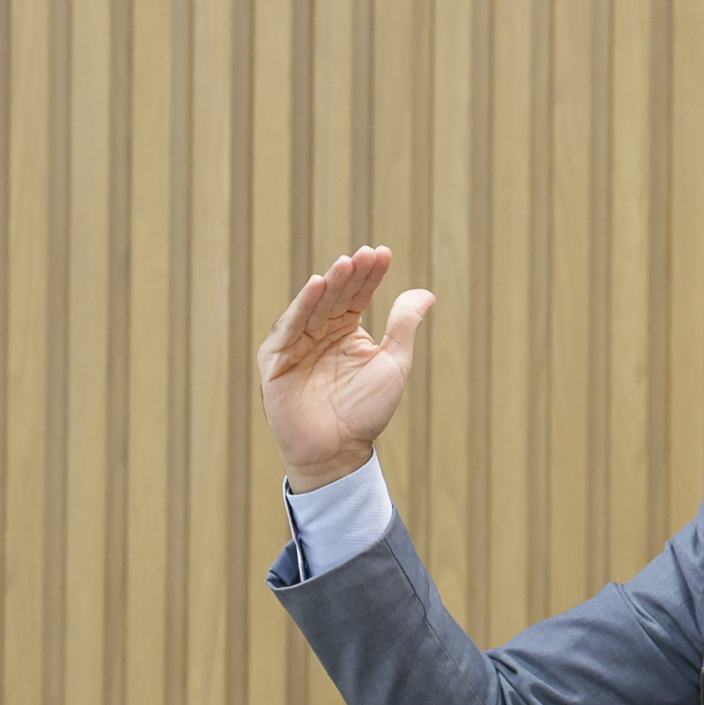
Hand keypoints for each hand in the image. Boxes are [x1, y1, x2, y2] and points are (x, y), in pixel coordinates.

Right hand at [257, 246, 434, 491]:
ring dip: (329, 283)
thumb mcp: (393, 363)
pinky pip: (289, 327)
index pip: (358, 295)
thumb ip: (405, 326)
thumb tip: (427, 293)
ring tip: (346, 264)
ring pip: (313, 305)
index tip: (384, 253)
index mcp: (347, 331)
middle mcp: (321, 332)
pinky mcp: (276, 358)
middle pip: (336, 295)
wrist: (338, 451)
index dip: (371, 275)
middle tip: (366, 254)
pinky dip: (302, 306)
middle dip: (351, 274)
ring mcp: (297, 343)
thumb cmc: (367, 411)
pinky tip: (317, 286)